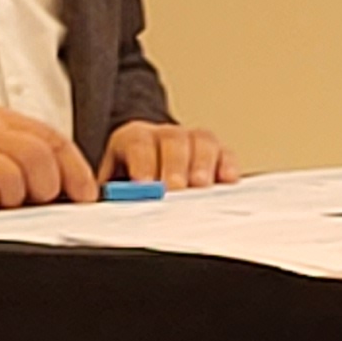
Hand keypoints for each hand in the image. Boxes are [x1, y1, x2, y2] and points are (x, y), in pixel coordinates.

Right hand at [0, 107, 96, 213]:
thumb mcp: (0, 155)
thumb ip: (36, 166)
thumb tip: (80, 194)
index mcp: (5, 122)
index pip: (53, 141)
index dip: (75, 171)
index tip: (86, 196)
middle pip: (36, 156)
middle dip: (44, 187)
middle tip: (34, 203)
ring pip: (8, 174)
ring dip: (12, 198)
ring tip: (1, 205)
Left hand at [104, 118, 236, 191]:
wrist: (148, 179)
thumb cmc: (131, 185)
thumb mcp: (114, 187)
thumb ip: (116, 195)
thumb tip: (114, 205)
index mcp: (134, 138)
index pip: (138, 142)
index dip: (142, 162)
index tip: (144, 184)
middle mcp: (165, 135)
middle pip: (172, 139)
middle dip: (175, 165)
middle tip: (175, 188)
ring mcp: (193, 142)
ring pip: (202, 141)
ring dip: (201, 164)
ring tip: (200, 185)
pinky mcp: (218, 154)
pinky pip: (226, 153)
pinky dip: (228, 165)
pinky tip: (227, 180)